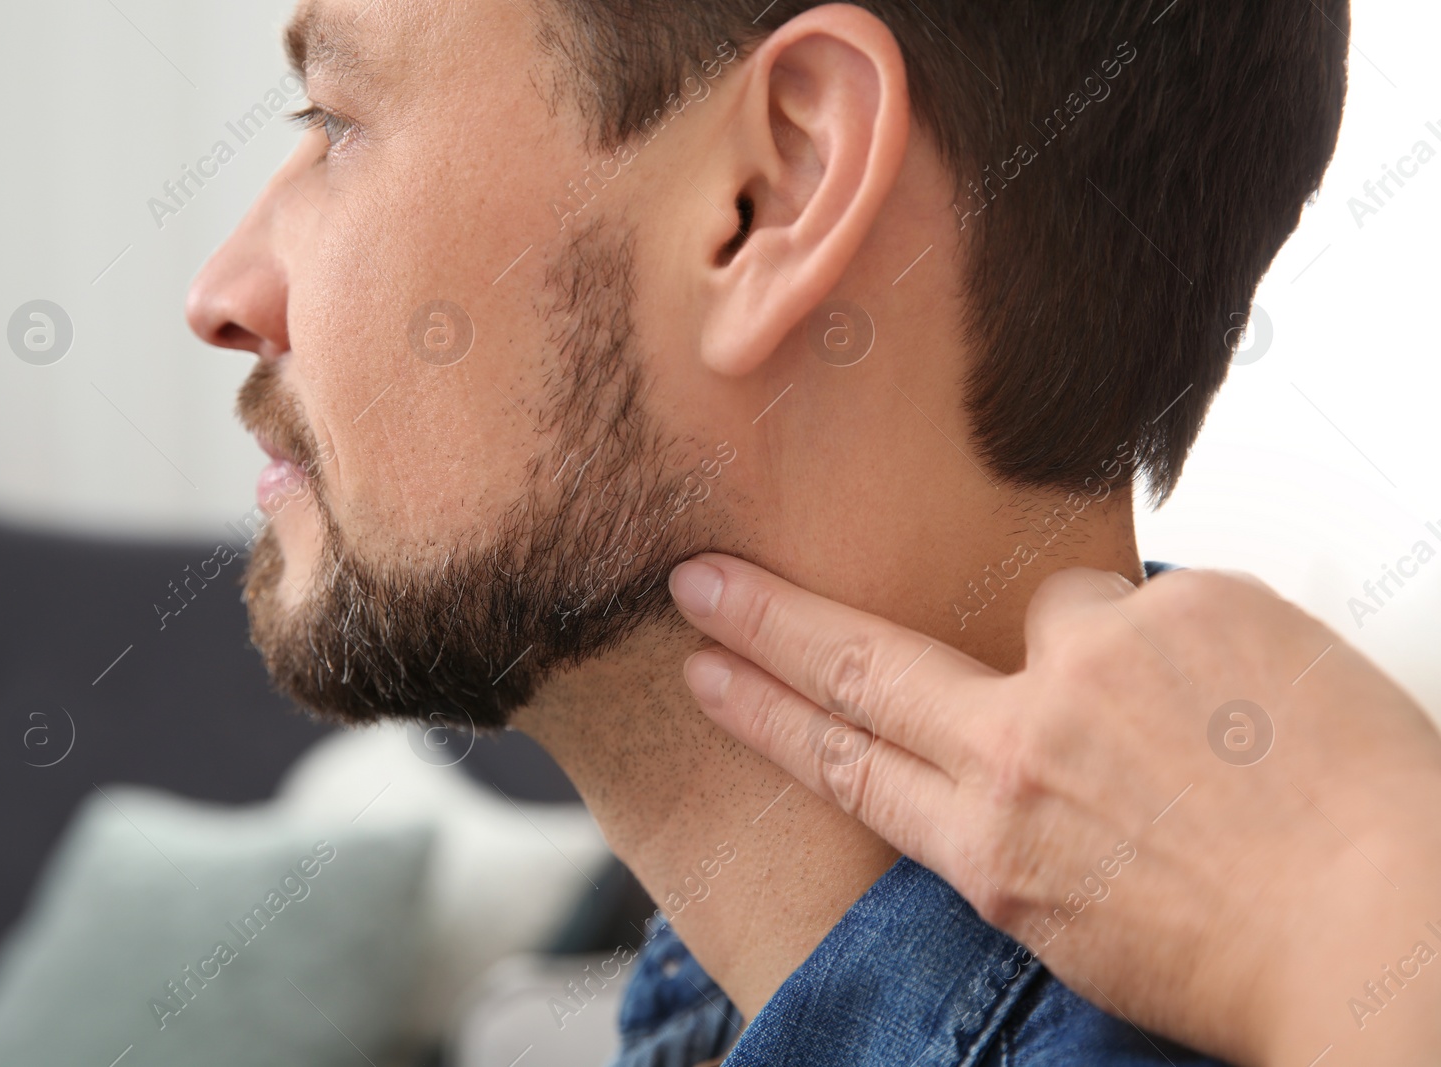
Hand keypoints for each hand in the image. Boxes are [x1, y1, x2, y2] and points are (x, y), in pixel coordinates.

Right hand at [668, 554, 1440, 1066]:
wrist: (1397, 925)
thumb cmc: (1256, 956)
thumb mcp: (1087, 925)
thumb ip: (1017, 826)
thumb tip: (999, 738)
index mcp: (996, 849)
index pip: (843, 761)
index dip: (763, 711)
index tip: (705, 670)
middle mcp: (1025, 748)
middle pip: (860, 666)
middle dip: (768, 623)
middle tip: (702, 582)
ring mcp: (1098, 667)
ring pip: (1053, 615)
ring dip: (1100, 657)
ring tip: (1192, 726)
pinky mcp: (1182, 605)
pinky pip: (1158, 602)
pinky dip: (1189, 645)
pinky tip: (1246, 705)